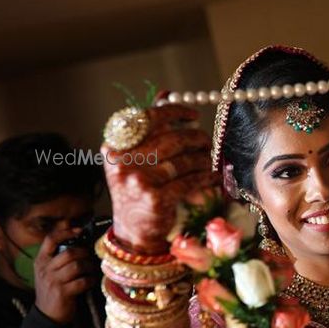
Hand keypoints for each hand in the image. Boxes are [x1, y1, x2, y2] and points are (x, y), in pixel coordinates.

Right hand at [33, 227, 99, 323]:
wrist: (46, 314)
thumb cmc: (52, 289)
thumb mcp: (48, 271)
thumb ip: (58, 256)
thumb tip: (74, 235)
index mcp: (41, 261)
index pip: (50, 239)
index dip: (65, 232)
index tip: (79, 230)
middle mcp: (45, 269)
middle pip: (69, 253)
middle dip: (84, 253)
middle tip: (89, 258)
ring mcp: (53, 281)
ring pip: (77, 266)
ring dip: (89, 267)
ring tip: (90, 270)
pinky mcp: (63, 292)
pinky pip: (83, 281)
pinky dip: (90, 280)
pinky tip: (90, 281)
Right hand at [101, 105, 220, 253]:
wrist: (133, 233)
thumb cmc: (137, 190)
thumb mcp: (134, 158)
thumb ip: (149, 128)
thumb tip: (165, 94)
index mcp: (115, 148)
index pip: (147, 118)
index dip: (173, 112)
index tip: (192, 114)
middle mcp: (124, 163)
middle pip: (171, 139)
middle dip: (195, 138)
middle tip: (205, 141)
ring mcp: (140, 182)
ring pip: (184, 160)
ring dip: (202, 159)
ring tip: (207, 161)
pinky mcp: (157, 200)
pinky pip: (190, 181)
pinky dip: (206, 177)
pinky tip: (213, 177)